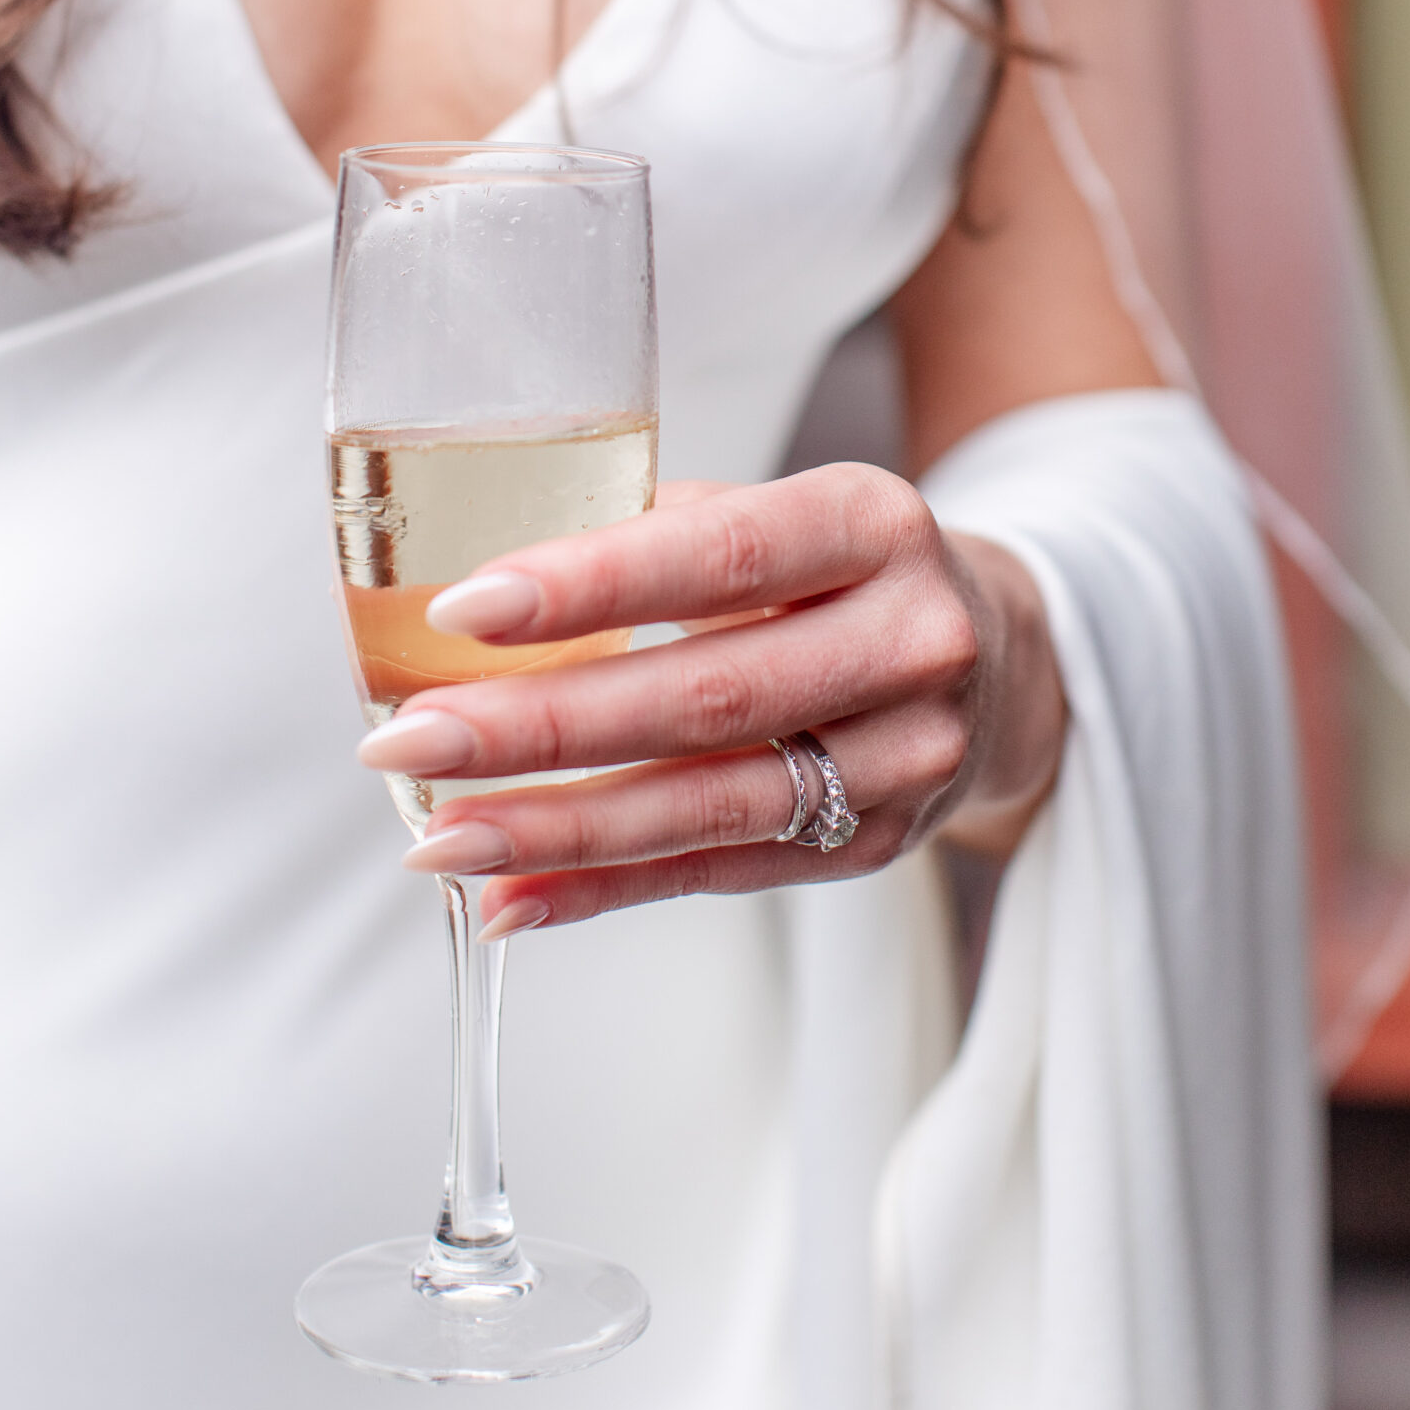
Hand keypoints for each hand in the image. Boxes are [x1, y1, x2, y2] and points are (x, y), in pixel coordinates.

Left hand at [357, 463, 1066, 937]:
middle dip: (539, 728)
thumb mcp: (788, 511)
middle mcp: (908, 641)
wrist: (1003, 656)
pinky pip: (721, 875)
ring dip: (557, 830)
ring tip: (439, 836)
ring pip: (709, 806)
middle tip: (406, 739)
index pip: (719, 555)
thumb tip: (482, 598)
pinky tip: (510, 899)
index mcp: (873, 523)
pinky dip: (605, 891)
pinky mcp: (878, 845)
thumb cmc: (844, 567)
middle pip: (703, 698)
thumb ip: (664, 534)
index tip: (464, 608)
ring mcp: (905, 757)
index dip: (590, 586)